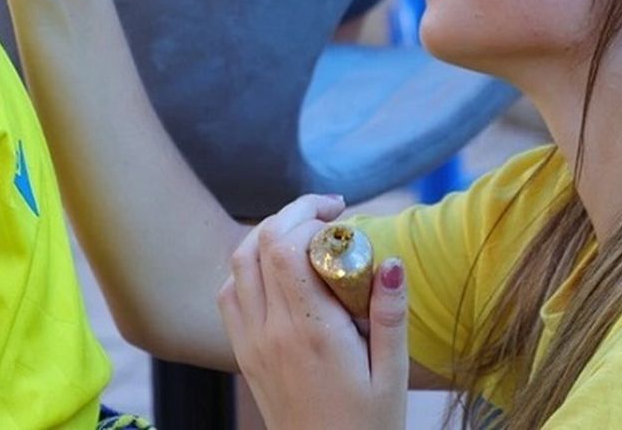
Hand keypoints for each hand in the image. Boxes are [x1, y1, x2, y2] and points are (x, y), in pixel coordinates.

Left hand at [218, 195, 408, 429]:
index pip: (285, 247)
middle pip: (258, 244)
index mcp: (311, 332)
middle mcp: (271, 331)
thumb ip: (390, 315)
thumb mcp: (392, 375)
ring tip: (305, 234)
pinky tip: (279, 272)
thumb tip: (391, 261)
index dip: (307, 216)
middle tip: (328, 213)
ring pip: (238, 264)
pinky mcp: (243, 354)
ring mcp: (250, 342)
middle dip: (291, 214)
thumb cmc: (366, 427)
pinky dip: (247, 269)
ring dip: (267, 236)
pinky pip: (229, 294)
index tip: (341, 215)